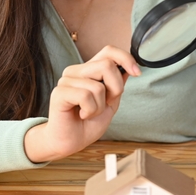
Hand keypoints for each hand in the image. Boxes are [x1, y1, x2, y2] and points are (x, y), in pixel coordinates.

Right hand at [24, 45, 139, 162]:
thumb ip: (117, 85)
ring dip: (100, 106)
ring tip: (89, 112)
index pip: (108, 51)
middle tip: (105, 103)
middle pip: (107, 65)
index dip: (125, 58)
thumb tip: (127, 68)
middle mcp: (76, 71)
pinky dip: (90, 110)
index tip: (136, 73)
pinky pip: (85, 96)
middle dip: (115, 88)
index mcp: (88, 70)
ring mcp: (66, 80)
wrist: (71, 143)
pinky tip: (82, 115)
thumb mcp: (110, 103)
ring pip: (98, 85)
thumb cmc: (88, 124)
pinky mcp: (59, 93)